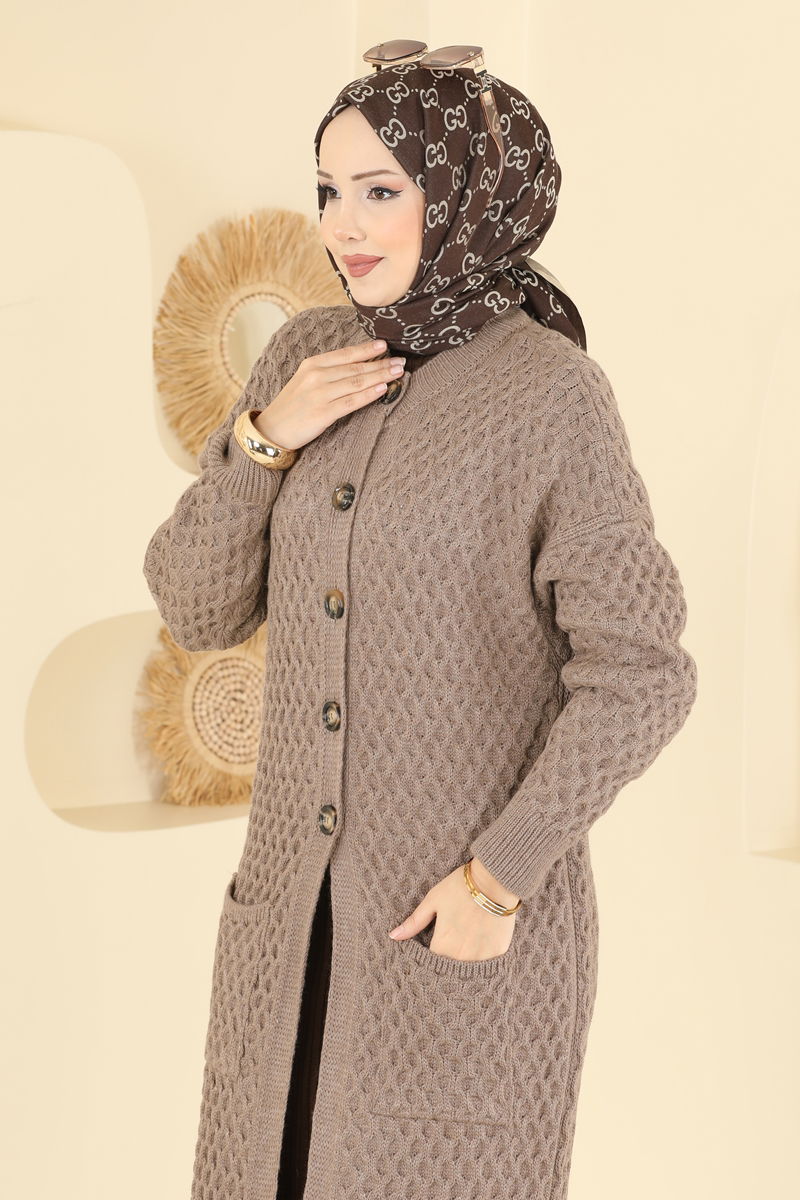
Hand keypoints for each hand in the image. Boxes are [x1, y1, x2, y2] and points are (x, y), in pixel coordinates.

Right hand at [251, 338, 405, 449]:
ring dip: (380, 376)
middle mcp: (316, 376)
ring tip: (398, 372)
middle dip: (381, 363)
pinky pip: (351, 402)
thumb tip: (356, 367)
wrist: (272, 430)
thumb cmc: (292, 407)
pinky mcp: (323, 414)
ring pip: (356, 382)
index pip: (345, 354)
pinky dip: (369, 394)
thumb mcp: (304, 381)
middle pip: (355, 368)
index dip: (367, 349)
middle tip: (401, 360)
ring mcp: (320, 395)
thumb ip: (327, 373)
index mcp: (312, 365)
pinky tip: (383, 388)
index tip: (384, 345)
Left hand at [387, 859, 518, 962]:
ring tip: (467, 943)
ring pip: (468, 970)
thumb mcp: (433, 901)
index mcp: (442, 946)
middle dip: (447, 963)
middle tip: (453, 944)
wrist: (495, 880)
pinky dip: (483, 959)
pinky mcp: (498, 954)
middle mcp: (461, 957)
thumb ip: (414, 922)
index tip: (435, 948)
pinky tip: (482, 945)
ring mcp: (481, 957)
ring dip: (465, 962)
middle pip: (449, 970)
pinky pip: (487, 965)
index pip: (430, 963)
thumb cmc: (460, 887)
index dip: (431, 956)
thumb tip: (393, 936)